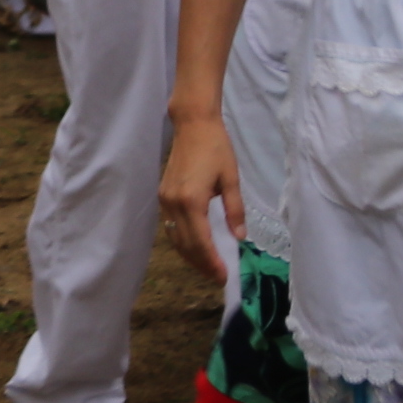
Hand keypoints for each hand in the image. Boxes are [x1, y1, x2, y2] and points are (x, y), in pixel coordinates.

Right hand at [157, 113, 241, 280]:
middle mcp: (173, 205)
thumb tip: (240, 237)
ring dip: (191, 256)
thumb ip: (235, 210)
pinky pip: (171, 228)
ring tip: (208, 267)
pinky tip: (195, 246)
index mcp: (192, 201)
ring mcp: (165, 201)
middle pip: (185, 245)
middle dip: (201, 264)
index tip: (223, 276)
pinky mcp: (162, 197)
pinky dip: (183, 242)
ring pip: (175, 239)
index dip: (211, 262)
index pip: (200, 242)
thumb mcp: (231, 178)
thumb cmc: (217, 148)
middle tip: (218, 277)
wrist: (193, 125)